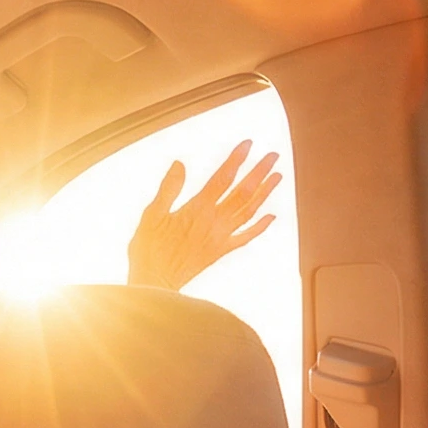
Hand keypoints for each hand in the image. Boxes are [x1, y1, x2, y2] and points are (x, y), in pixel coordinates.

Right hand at [128, 140, 280, 290]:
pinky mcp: (221, 251)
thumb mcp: (151, 215)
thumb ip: (169, 189)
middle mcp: (214, 222)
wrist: (155, 283)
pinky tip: (271, 217)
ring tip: (277, 177)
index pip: (222, 178)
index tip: (247, 145)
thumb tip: (180, 164)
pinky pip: (246, 237)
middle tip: (272, 156)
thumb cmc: (149, 250)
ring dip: (266, 193)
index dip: (236, 160)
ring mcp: (221, 237)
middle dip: (259, 172)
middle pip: (243, 192)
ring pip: (249, 211)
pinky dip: (260, 226)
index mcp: (197, 210)